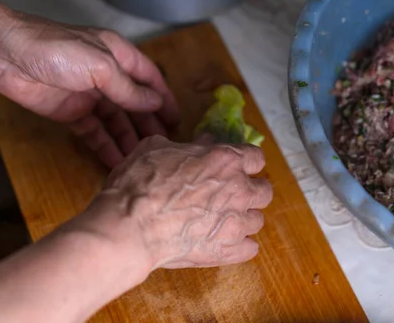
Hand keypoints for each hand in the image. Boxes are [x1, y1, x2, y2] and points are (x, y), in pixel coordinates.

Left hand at [0, 14, 179, 167]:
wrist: (6, 56)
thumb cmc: (57, 51)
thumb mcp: (100, 67)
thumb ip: (128, 88)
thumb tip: (154, 103)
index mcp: (118, 56)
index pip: (149, 78)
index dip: (164, 98)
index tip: (177, 120)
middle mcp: (107, 75)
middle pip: (134, 103)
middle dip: (148, 123)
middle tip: (164, 147)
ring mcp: (89, 95)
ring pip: (116, 121)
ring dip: (128, 139)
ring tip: (142, 160)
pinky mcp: (71, 113)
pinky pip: (94, 132)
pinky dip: (105, 145)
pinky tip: (117, 160)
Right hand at [75, 135, 271, 276]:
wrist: (129, 227)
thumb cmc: (139, 184)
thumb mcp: (156, 148)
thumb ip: (187, 145)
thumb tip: (203, 143)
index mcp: (225, 160)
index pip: (256, 158)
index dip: (246, 162)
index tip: (237, 167)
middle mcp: (238, 190)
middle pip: (264, 191)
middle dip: (251, 192)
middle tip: (232, 196)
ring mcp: (236, 223)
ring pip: (257, 220)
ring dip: (243, 219)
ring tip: (222, 221)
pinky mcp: (228, 251)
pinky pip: (250, 249)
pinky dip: (239, 246)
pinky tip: (223, 242)